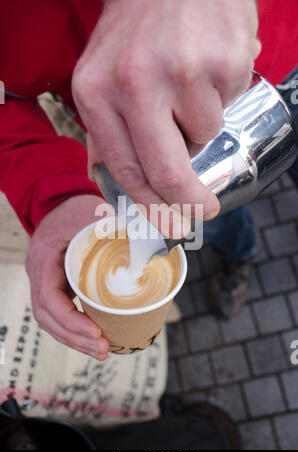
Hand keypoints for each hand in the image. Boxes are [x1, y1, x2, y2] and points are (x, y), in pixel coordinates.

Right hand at [25, 195, 109, 360]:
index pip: (49, 298)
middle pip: (48, 316)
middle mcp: (39, 273)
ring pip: (51, 320)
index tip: (96, 331)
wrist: (61, 203)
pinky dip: (74, 330)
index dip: (71, 320)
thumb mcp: (94, 215)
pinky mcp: (55, 286)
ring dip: (75, 340)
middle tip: (103, 349)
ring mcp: (44, 281)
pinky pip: (59, 314)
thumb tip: (155, 244)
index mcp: (45, 257)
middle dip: (75, 337)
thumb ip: (117, 229)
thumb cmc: (77, 208)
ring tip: (101, 351)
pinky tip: (94, 339)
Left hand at [72, 0, 259, 233]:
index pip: (126, 170)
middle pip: (168, 172)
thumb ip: (106, 129)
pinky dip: (222, 94)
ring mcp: (185, 71)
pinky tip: (207, 66)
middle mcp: (137, 83)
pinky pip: (230, 103)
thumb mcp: (101, 76)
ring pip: (206, 135)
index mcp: (97, 92)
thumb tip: (114, 177)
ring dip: (202, 124)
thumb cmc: (137, 29)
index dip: (152, 205)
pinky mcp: (226, 61)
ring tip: (190, 85)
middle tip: (204, 209)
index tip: (171, 221)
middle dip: (189, 203)